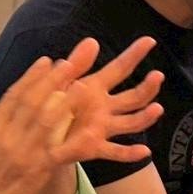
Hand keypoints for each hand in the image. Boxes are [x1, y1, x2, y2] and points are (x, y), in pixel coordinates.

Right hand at [0, 38, 162, 193]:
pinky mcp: (37, 169)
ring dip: (65, 100)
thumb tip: (11, 102)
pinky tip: (92, 129)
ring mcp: (24, 152)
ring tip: (82, 83)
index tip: (47, 60)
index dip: (32, 76)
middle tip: (70, 62)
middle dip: (52, 80)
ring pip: (46, 121)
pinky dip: (76, 140)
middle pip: (33, 101)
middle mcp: (8, 136)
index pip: (14, 95)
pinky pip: (60, 152)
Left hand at [46, 37, 165, 164]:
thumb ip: (77, 64)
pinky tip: (145, 151)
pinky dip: (130, 153)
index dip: (135, 54)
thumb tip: (93, 40)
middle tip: (157, 76)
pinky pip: (115, 151)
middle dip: (148, 87)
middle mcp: (105, 107)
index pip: (120, 68)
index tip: (150, 40)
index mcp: (95, 87)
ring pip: (131, 122)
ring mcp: (102, 127)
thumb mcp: (60, 80)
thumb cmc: (46, 103)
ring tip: (157, 109)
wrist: (34, 135)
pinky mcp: (94, 147)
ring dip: (145, 116)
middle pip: (134, 97)